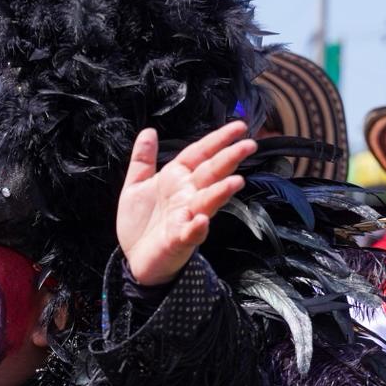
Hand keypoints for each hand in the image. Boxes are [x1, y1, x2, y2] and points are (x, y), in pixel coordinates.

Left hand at [117, 121, 254, 285]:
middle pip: (211, 173)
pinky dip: (197, 228)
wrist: (136, 259)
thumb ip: (143, 159)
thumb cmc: (141, 223)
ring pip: (207, 202)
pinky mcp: (179, 240)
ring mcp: (186, 218)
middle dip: (229, 158)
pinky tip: (201, 221)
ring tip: (236, 181)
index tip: (239, 127)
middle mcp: (187, 196)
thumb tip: (148, 131)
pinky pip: (191, 233)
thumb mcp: (136, 185)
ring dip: (221, 192)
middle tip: (249, 145)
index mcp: (177, 179)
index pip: (200, 154)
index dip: (218, 139)